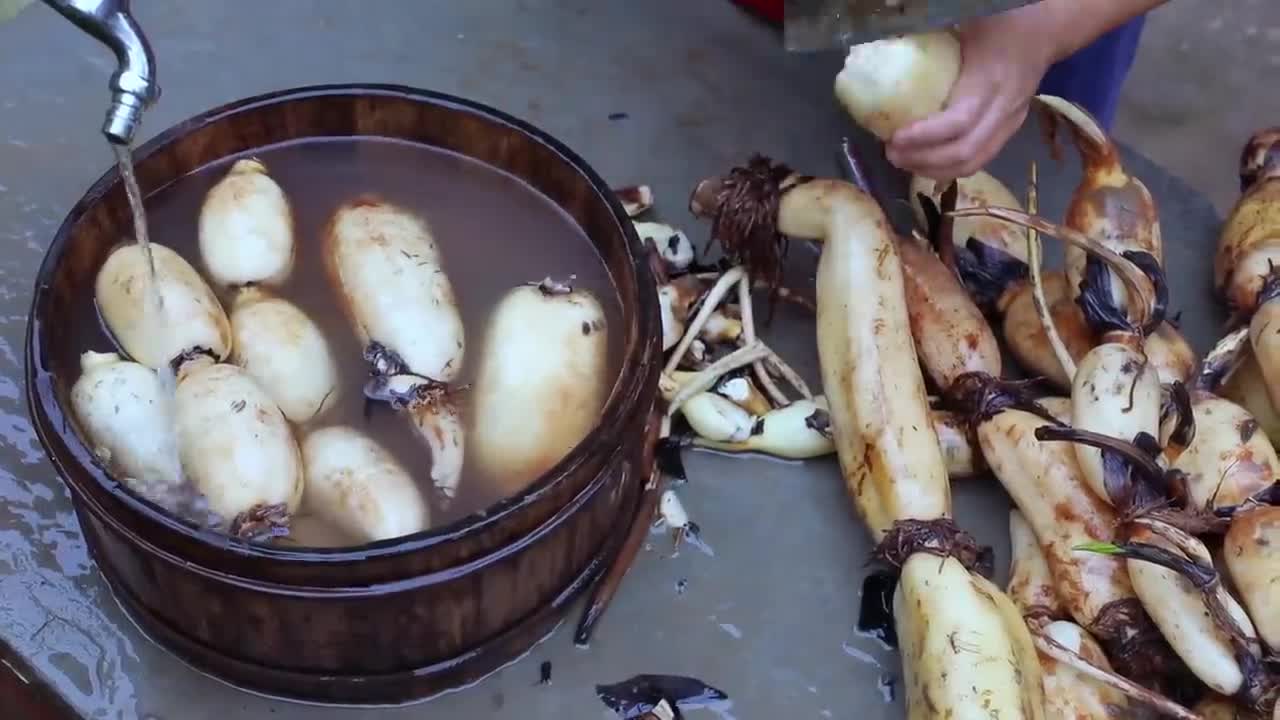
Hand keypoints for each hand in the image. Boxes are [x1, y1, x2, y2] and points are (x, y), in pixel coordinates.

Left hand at [884, 5, 1062, 181]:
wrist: (1045, 31)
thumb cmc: (1001, 23)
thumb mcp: (967, 27)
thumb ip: (932, 42)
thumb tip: (885, 52)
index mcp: (991, 81)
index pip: (958, 122)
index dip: (925, 136)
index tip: (895, 137)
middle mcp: (1004, 108)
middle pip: (965, 152)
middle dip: (924, 160)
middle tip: (892, 154)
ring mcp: (1010, 123)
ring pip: (974, 162)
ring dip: (935, 169)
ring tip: (905, 161)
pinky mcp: (1010, 130)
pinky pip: (980, 159)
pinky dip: (950, 167)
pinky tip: (926, 161)